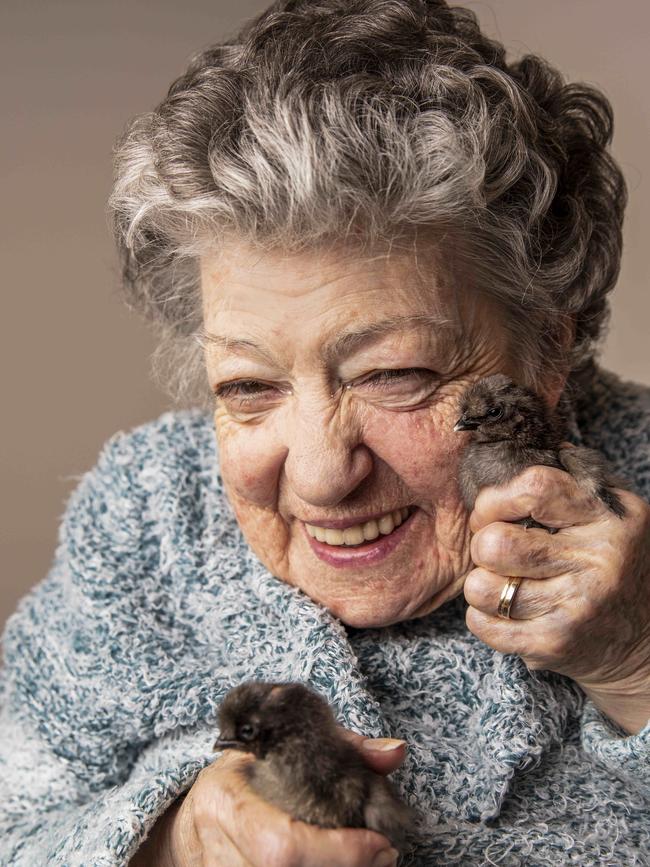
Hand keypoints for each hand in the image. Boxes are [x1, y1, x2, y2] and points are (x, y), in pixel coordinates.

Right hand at [133, 730, 404, 866]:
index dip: (338, 853)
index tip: (380, 844)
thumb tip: (394, 752)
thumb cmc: (246, 774)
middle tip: (380, 856)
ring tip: (363, 861)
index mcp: (224, 801)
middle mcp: (215, 850)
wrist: (195, 814)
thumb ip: (341, 746)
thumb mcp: (282, 747)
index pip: (283, 845)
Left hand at [462, 463, 649, 732]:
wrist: (649, 643)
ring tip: (502, 584)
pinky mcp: (558, 643)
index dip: (495, 498)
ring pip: (483, 586)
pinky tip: (504, 613)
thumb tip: (529, 443)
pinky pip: (484, 624)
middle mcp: (599, 559)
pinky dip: (482, 618)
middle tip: (494, 551)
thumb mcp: (615, 511)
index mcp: (608, 516)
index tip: (491, 511)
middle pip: (497, 542)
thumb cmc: (618, 564)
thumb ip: (576, 476)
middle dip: (482, 544)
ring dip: (481, 585)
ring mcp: (579, 605)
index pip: (533, 488)